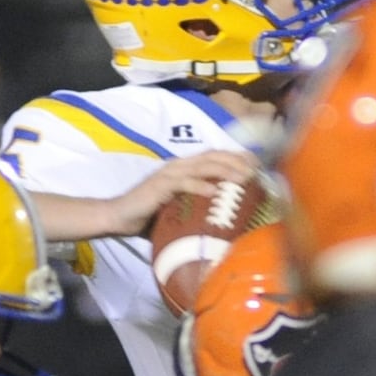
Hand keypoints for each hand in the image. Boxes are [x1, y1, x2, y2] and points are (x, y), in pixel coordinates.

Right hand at [117, 151, 257, 237]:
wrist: (118, 217)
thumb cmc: (151, 216)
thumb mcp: (180, 209)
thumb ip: (199, 207)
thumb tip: (227, 218)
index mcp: (184, 169)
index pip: (214, 157)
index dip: (236, 157)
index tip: (257, 165)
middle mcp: (178, 167)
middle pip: (212, 156)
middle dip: (236, 160)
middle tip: (256, 169)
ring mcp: (168, 174)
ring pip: (201, 166)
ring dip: (224, 170)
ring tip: (242, 177)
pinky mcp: (159, 187)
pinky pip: (182, 183)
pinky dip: (199, 186)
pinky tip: (214, 191)